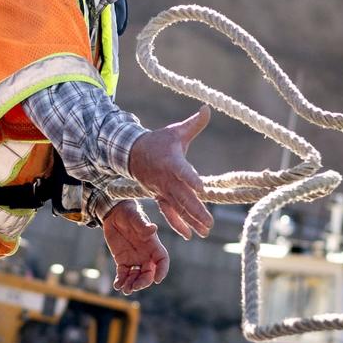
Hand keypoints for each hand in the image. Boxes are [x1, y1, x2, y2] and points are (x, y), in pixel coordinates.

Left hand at [102, 200, 169, 294]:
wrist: (114, 213)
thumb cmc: (129, 213)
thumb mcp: (135, 217)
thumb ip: (143, 225)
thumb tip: (153, 228)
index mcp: (153, 244)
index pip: (162, 260)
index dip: (162, 270)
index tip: (158, 279)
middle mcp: (146, 254)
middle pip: (149, 272)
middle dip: (144, 282)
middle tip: (134, 287)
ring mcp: (135, 259)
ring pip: (136, 276)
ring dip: (132, 285)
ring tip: (125, 289)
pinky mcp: (123, 260)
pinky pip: (124, 274)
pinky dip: (121, 281)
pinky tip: (117, 286)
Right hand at [128, 106, 212, 239]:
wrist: (132, 154)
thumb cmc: (158, 141)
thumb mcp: (176, 130)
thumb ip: (194, 123)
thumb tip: (208, 108)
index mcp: (172, 161)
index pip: (182, 171)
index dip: (191, 179)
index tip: (202, 188)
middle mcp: (167, 179)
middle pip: (182, 197)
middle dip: (196, 211)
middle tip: (210, 223)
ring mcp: (162, 191)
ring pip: (177, 208)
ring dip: (191, 221)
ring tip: (205, 231)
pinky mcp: (159, 197)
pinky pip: (169, 213)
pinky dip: (178, 224)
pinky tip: (190, 235)